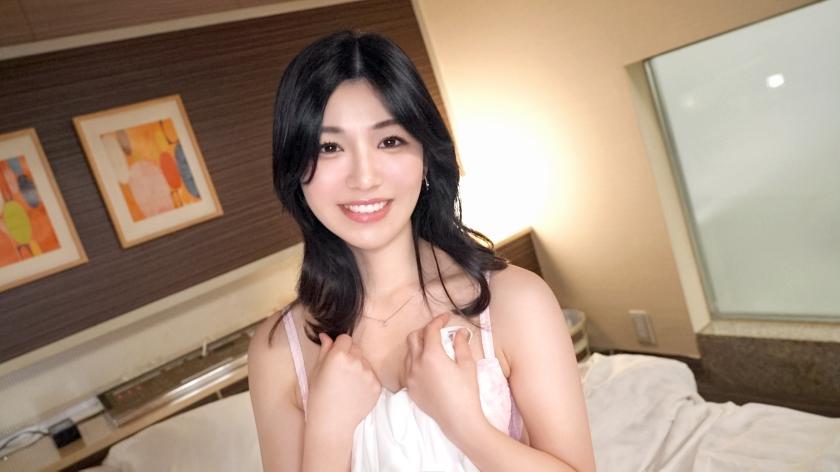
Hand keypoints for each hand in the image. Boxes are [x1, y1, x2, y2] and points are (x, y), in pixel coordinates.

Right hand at [306, 333, 381, 437]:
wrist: (332, 423)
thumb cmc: (318, 397)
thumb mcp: (316, 371)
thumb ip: (324, 350)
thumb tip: (326, 335)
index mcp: (339, 355)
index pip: (345, 338)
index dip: (339, 346)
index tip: (335, 357)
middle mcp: (357, 361)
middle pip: (356, 348)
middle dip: (349, 355)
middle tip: (340, 372)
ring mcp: (369, 374)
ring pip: (365, 362)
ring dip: (359, 367)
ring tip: (348, 384)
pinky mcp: (377, 386)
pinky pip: (372, 376)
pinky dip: (366, 380)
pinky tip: (355, 392)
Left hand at [404, 314, 485, 440]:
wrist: (459, 420)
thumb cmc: (467, 392)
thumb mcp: (467, 364)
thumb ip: (460, 344)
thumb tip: (459, 331)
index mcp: (431, 355)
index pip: (430, 330)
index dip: (439, 320)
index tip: (447, 318)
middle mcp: (416, 364)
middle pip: (413, 337)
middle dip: (425, 330)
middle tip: (438, 331)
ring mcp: (410, 377)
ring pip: (408, 352)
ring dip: (418, 345)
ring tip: (432, 347)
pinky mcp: (409, 389)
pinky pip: (407, 368)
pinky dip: (414, 360)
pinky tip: (426, 364)